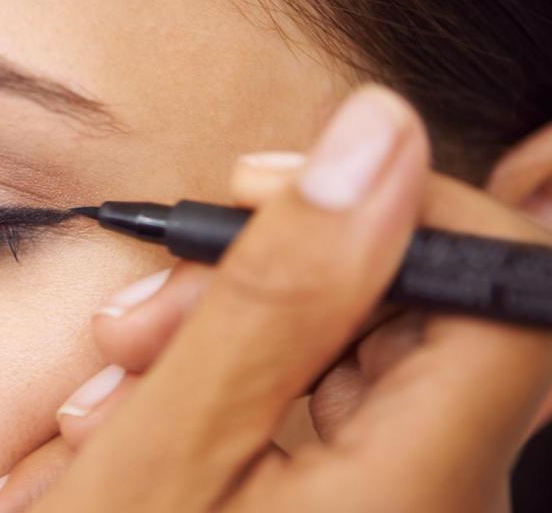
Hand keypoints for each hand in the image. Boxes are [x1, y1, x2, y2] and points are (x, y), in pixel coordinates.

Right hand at [0, 86, 551, 512]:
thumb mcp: (168, 452)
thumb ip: (279, 297)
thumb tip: (373, 143)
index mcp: (417, 488)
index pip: (505, 290)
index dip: (413, 208)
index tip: (281, 188)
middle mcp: (435, 498)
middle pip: (405, 320)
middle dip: (265, 288)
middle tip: (148, 318)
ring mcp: (392, 504)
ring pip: (342, 358)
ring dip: (222, 341)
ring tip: (116, 385)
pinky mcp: (350, 504)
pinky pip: (311, 409)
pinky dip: (227, 390)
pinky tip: (148, 415)